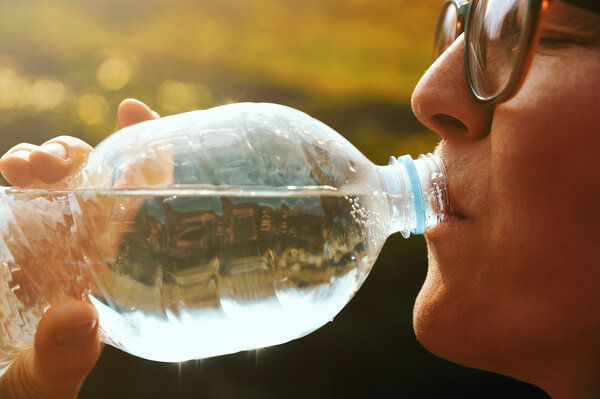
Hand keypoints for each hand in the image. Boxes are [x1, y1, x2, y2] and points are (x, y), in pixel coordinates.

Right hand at [0, 99, 157, 398]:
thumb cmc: (22, 387)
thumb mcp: (40, 386)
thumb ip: (60, 362)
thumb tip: (76, 317)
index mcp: (106, 267)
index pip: (141, 200)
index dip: (146, 155)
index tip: (135, 112)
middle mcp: (78, 244)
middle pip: (91, 179)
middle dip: (73, 155)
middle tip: (42, 164)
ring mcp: (39, 237)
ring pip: (48, 180)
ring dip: (37, 159)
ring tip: (20, 167)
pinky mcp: (8, 237)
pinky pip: (15, 197)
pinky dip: (13, 178)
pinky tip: (7, 176)